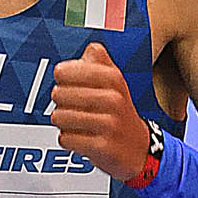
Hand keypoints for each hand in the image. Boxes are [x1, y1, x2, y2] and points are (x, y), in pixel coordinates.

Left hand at [49, 41, 148, 183]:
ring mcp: (109, 124)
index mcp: (113, 79)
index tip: (65, 82)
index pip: (65, 71)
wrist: (138, 149)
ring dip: (62, 123)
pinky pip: (66, 139)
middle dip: (60, 102)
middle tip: (71, 106)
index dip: (60, 78)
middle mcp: (113, 99)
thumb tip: (90, 49)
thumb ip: (100, 62)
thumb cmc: (120, 113)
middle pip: (59, 94)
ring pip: (60, 117)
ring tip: (76, 123)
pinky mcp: (102, 147)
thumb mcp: (115, 83)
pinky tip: (81, 138)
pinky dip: (68, 140)